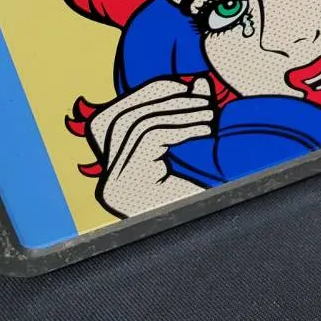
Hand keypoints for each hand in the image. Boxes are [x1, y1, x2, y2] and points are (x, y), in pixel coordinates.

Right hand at [87, 77, 214, 217]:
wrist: (213, 238)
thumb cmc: (207, 200)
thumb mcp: (196, 153)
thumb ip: (189, 116)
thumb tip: (197, 82)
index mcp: (116, 175)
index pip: (112, 118)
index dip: (146, 94)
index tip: (181, 85)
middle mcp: (107, 183)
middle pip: (121, 119)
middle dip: (164, 100)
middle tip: (203, 98)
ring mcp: (113, 189)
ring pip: (136, 126)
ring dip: (179, 111)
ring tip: (209, 114)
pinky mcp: (127, 191)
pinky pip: (148, 139)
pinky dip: (181, 127)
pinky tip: (205, 129)